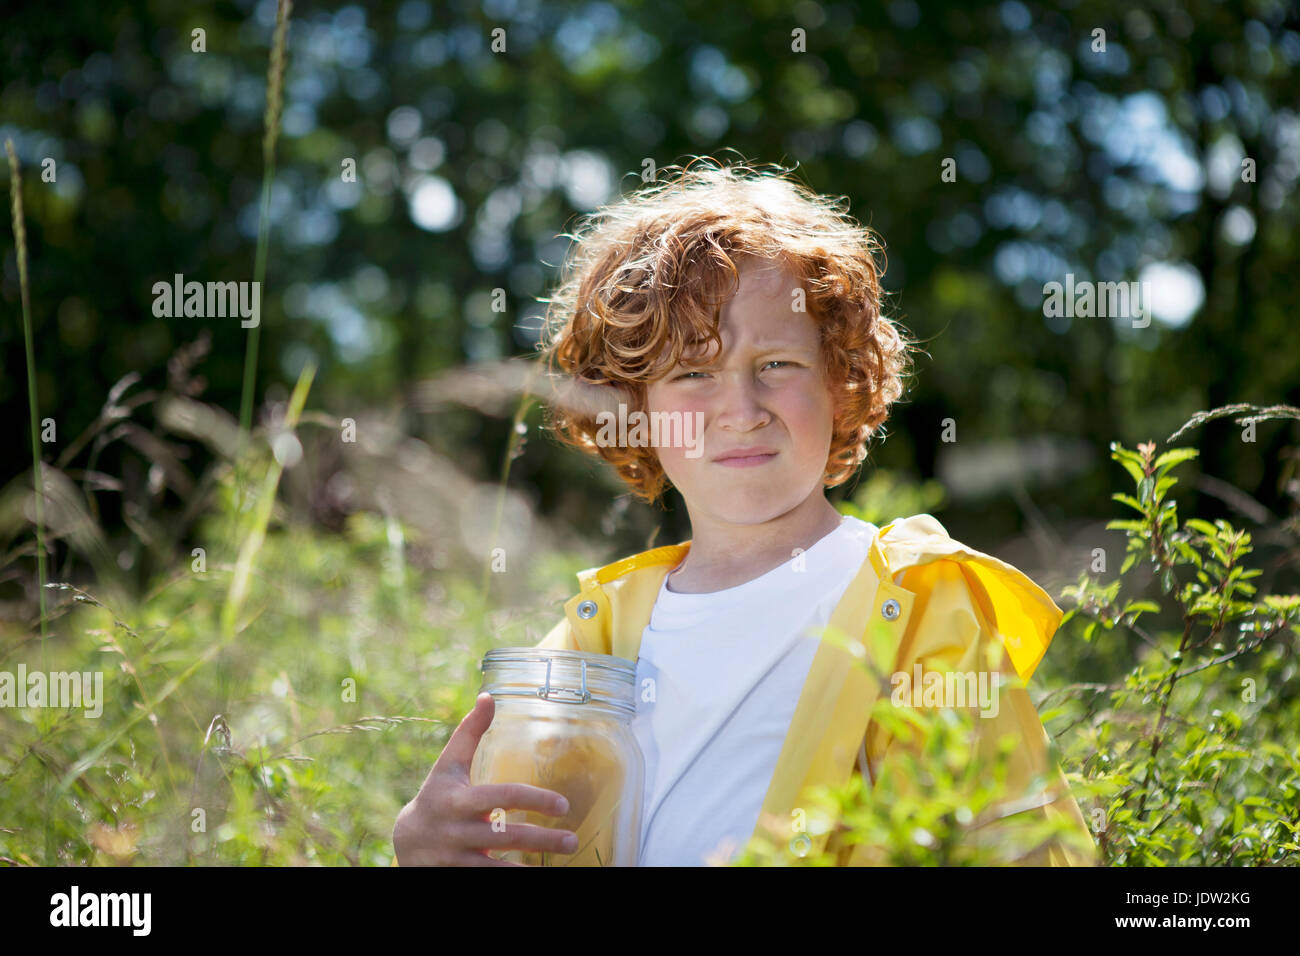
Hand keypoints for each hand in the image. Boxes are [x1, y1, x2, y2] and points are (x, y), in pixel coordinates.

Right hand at [393, 692, 577, 865]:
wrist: (404, 840)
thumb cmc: (436, 795)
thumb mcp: (448, 764)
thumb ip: (470, 732)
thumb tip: (489, 695)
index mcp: (459, 799)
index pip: (502, 797)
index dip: (534, 800)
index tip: (563, 805)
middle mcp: (457, 831)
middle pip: (506, 837)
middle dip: (542, 840)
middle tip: (572, 840)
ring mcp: (455, 860)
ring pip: (497, 869)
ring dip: (530, 870)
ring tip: (563, 861)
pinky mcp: (454, 879)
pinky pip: (486, 882)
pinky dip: (511, 880)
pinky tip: (536, 877)